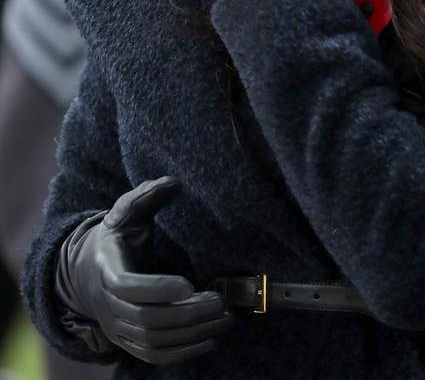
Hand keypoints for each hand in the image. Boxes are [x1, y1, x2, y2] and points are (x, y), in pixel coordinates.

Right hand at [54, 176, 232, 364]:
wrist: (87, 273)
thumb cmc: (116, 238)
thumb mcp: (125, 213)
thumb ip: (146, 196)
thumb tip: (174, 182)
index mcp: (107, 270)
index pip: (128, 287)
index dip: (158, 289)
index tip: (190, 284)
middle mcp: (109, 305)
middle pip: (147, 319)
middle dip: (186, 314)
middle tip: (220, 301)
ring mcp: (117, 328)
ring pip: (154, 341)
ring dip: (191, 334)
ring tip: (224, 319)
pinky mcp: (128, 342)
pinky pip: (154, 355)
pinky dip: (182, 353)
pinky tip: (210, 341)